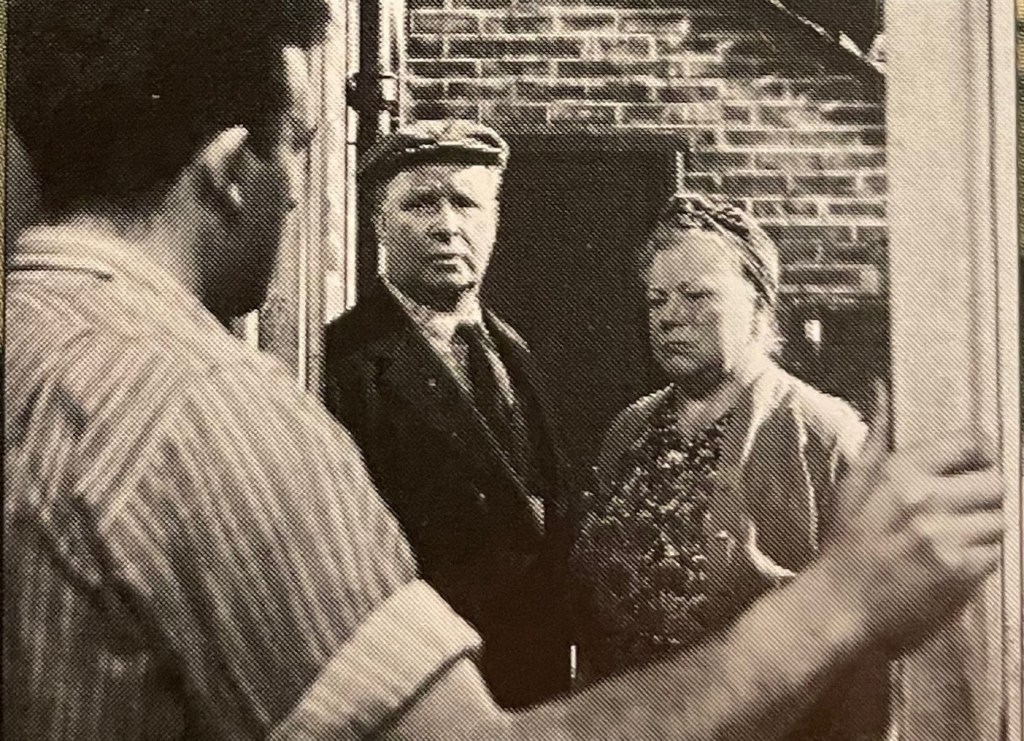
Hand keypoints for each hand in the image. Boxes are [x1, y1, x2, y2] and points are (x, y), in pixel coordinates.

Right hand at [819, 382, 1002, 650]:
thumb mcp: (852, 484)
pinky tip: (955, 566)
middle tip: (964, 513)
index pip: (972, 442)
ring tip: (958, 542)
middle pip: (997, 482)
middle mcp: (926, 498)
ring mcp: (946, 535)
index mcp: (900, 471)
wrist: (838, 608)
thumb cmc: (843, 546)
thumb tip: (882, 389)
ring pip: (1001, 520)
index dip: (981, 455)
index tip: (973, 469)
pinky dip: (982, 561)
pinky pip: (997, 555)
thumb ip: (877, 437)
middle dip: (985, 498)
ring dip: (986, 532)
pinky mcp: (961, 571)